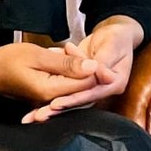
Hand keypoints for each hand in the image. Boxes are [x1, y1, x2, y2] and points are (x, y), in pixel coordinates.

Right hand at [0, 39, 124, 108]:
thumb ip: (66, 63)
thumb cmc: (6, 60)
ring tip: (58, 52)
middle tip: (70, 50)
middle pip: (82, 87)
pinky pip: (63, 86)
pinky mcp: (45, 97)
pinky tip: (55, 58)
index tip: (88, 52)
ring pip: (73, 85)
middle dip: (82, 67)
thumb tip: (93, 67)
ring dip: (71, 67)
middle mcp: (52, 101)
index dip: (93, 68)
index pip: (86, 84)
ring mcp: (48, 101)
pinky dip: (63, 71)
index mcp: (51, 91)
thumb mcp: (38, 56)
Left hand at [19, 17, 140, 123]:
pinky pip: (65, 91)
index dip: (74, 98)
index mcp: (115, 83)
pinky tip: (35, 108)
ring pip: (69, 98)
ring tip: (33, 116)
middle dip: (58, 108)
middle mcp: (103, 89)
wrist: (115, 34)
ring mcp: (91, 87)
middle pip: (78, 101)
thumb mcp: (112, 45)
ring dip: (51, 108)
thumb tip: (97, 72)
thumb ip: (103, 60)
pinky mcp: (81, 83)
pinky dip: (51, 98)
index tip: (56, 104)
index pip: (92, 93)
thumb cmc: (117, 38)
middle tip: (39, 116)